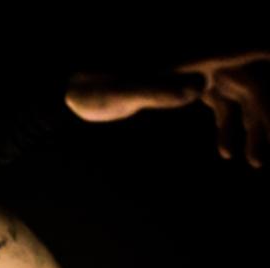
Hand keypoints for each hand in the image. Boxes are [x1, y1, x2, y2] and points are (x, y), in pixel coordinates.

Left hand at [64, 48, 269, 168]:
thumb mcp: (122, 91)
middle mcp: (200, 56)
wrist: (70, 91)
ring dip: (253, 123)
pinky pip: (221, 103)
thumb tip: (199, 87)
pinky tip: (227, 154)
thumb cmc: (92, 89)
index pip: (247, 52)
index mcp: (194, 52)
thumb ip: (158, 88)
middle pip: (253, 78)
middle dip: (266, 111)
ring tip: (255, 162)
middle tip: (263, 155)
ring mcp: (194, 69)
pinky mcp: (182, 85)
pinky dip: (229, 125)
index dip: (268, 65)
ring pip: (241, 93)